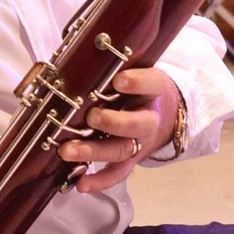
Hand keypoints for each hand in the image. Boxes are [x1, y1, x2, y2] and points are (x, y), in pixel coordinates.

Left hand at [61, 67, 181, 191]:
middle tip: (92, 116)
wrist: (165, 114)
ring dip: (94, 152)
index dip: (137, 82)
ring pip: (121, 150)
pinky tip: (81, 184)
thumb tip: (78, 49)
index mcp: (154, 90)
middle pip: (137, 124)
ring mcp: (139, 142)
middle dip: (113, 122)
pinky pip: (117, 173)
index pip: (152, 84)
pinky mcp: (130, 159)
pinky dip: (99, 181)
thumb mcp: (137, 69)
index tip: (119, 79)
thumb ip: (116, 64)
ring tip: (68, 151)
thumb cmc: (140, 88)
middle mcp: (149, 118)